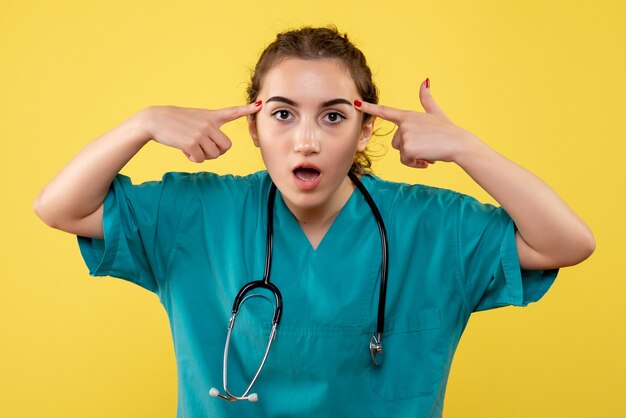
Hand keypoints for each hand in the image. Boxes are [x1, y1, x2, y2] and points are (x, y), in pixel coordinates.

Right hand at [138, 102, 261, 162]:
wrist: (155, 120)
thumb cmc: (176, 122)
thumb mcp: (196, 119)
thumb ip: (210, 130)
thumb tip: (218, 150)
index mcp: (211, 116)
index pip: (232, 112)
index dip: (247, 109)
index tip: (261, 104)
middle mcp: (209, 124)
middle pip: (226, 147)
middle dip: (216, 152)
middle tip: (203, 147)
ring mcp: (201, 133)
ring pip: (214, 155)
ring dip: (203, 156)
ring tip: (191, 146)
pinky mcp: (192, 143)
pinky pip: (200, 159)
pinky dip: (193, 158)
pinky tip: (184, 149)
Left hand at [355, 79, 474, 168]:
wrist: (458, 143)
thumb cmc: (448, 130)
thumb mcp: (436, 112)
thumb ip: (426, 99)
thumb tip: (425, 81)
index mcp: (408, 115)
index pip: (385, 111)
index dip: (369, 107)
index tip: (355, 103)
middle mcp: (404, 124)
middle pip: (395, 142)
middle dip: (409, 148)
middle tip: (426, 146)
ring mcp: (405, 135)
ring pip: (401, 153)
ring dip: (413, 156)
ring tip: (428, 151)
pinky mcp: (408, 148)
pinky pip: (405, 161)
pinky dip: (415, 163)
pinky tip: (427, 159)